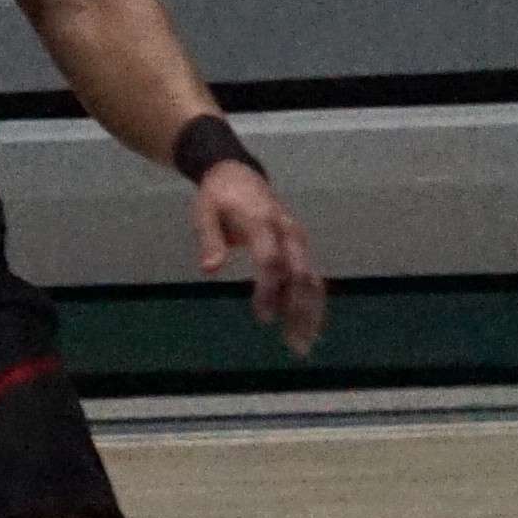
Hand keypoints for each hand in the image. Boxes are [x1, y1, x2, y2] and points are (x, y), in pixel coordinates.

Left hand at [195, 155, 326, 350]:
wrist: (237, 172)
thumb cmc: (217, 196)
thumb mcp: (204, 211)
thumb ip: (209, 240)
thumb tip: (209, 270)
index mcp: (262, 221)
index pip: (271, 260)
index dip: (269, 289)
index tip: (262, 317)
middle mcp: (288, 232)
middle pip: (301, 274)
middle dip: (299, 310)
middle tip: (292, 344)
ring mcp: (299, 240)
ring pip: (313, 280)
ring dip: (311, 314)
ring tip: (302, 345)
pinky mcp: (302, 248)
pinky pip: (313, 278)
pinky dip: (313, 304)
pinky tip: (309, 328)